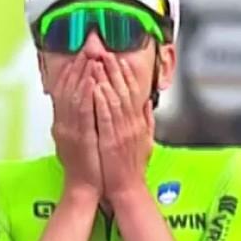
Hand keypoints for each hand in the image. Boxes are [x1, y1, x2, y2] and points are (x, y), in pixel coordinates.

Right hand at [49, 58, 103, 198]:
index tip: (81, 55)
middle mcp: (64, 124)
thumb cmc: (89, 166)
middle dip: (78, 66)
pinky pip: (82, 112)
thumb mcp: (83, 139)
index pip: (65, 91)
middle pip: (68, 88)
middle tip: (86, 47)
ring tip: (90, 56)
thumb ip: (86, 121)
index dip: (73, 71)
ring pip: (74, 96)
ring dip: (82, 75)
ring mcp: (70, 130)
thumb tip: (93, 104)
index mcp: (65, 123)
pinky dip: (86, 95)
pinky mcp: (80, 137)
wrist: (84, 189)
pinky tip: (91, 81)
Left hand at [94, 55, 154, 203]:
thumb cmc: (131, 168)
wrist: (126, 189)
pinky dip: (101, 100)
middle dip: (114, 69)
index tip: (118, 58)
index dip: (125, 73)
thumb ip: (144, 120)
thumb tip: (144, 103)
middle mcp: (132, 123)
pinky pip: (106, 116)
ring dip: (106, 79)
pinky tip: (96, 86)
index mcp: (137, 122)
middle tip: (105, 52)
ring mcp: (122, 131)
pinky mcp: (112, 140)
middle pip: (124, 90)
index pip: (133, 92)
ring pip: (114, 98)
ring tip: (98, 62)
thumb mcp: (144, 140)